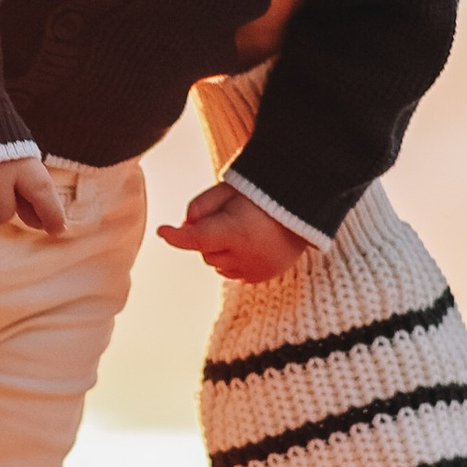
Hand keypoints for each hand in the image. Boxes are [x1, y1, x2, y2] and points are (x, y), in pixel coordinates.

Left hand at [157, 182, 311, 281]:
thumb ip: (201, 206)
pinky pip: (234, 274)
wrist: (303, 207)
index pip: (196, 239)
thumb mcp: (229, 190)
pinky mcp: (264, 276)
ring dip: (219, 251)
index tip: (163, 231)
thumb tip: (184, 225)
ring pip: (217, 266)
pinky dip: (233, 261)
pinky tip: (247, 244)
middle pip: (205, 253)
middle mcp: (246, 256)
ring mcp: (256, 269)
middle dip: (206, 238)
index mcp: (236, 232)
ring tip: (239, 230)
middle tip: (223, 219)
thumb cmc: (262, 194)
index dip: (177, 236)